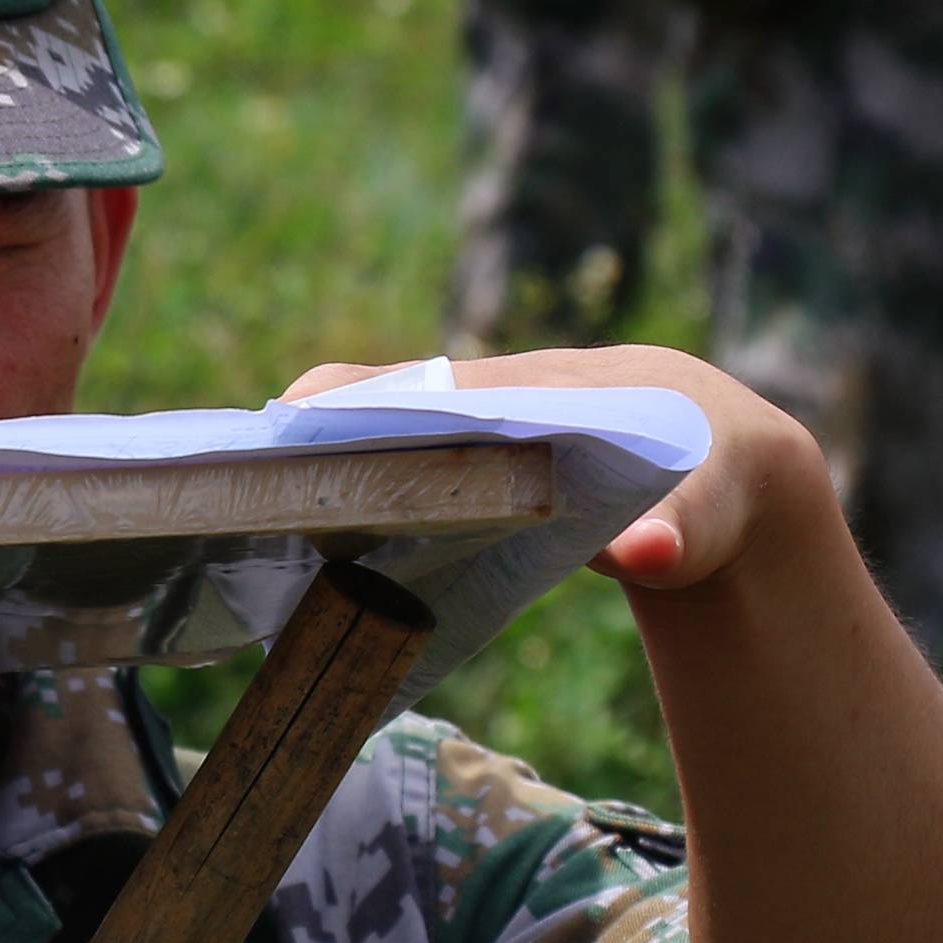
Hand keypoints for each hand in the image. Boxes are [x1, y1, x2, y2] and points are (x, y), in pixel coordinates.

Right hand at [275, 345, 830, 593]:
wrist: (718, 464)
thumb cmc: (712, 480)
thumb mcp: (707, 511)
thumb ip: (678, 534)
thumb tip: (648, 556)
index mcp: (533, 391)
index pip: (425, 386)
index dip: (352, 402)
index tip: (284, 426)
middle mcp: (484, 395)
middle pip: (374, 402)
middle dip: (304, 435)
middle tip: (224, 485)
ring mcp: (467, 425)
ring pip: (371, 434)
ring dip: (311, 468)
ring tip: (234, 523)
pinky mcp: (459, 460)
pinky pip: (386, 465)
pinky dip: (342, 494)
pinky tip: (297, 550)